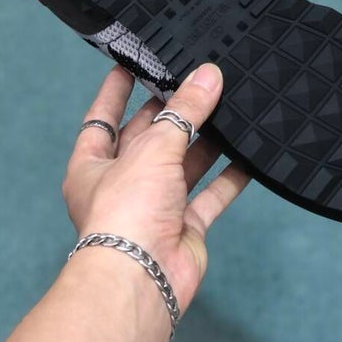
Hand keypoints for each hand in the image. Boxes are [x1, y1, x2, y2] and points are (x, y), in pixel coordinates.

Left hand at [62, 63, 249, 313]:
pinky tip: (248, 156)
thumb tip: (208, 76)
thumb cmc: (126, 211)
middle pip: (149, 138)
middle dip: (171, 112)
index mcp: (93, 165)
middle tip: (195, 81)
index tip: (132, 63)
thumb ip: (185, 112)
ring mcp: (154, 206)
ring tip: (227, 107)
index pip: (102, 117)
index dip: (116, 90)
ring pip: (183, 165)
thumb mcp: (154, 147)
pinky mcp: (184, 226)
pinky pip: (210, 195)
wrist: (142, 278)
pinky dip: (229, 177)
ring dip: (205, 141)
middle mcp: (122, 184)